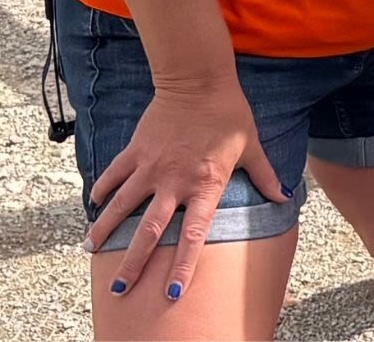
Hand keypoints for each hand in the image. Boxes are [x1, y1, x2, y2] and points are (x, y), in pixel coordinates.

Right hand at [87, 76, 286, 305]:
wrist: (198, 80)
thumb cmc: (230, 114)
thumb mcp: (251, 146)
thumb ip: (263, 176)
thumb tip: (283, 196)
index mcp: (205, 185)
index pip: (194, 235)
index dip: (184, 265)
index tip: (171, 292)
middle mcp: (174, 182)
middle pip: (150, 232)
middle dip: (132, 263)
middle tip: (119, 288)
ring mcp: (151, 167)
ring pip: (122, 206)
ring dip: (105, 229)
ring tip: (89, 249)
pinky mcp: (135, 150)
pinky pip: (114, 176)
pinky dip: (102, 190)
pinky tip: (93, 205)